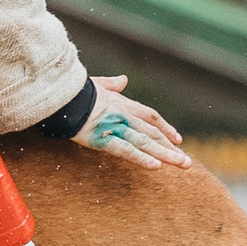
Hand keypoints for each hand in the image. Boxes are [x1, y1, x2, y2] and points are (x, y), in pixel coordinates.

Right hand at [70, 75, 189, 169]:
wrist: (61, 95)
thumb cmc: (75, 90)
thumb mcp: (97, 84)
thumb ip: (112, 84)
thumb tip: (123, 79)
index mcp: (123, 103)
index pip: (150, 116)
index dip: (165, 128)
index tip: (177, 139)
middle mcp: (124, 116)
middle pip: (153, 132)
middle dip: (170, 146)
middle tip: (185, 161)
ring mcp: (115, 128)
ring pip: (145, 142)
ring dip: (165, 154)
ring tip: (182, 164)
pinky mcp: (103, 139)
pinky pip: (126, 150)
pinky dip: (142, 158)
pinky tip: (156, 166)